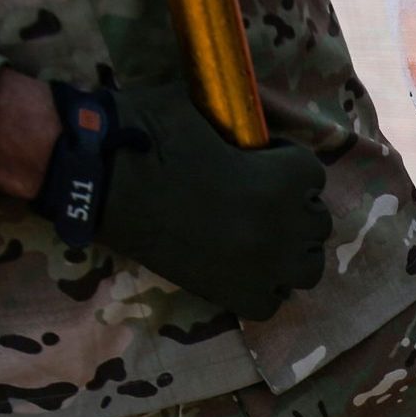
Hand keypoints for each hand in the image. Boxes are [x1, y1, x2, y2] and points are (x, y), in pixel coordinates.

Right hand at [2, 76, 330, 321]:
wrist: (99, 180)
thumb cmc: (146, 134)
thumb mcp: (204, 114)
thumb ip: (240, 132)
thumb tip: (248, 136)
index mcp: (284, 178)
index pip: (314, 175)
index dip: (286, 166)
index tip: (261, 163)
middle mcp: (283, 226)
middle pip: (316, 224)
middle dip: (291, 210)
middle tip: (258, 202)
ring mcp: (261, 266)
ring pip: (307, 268)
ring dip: (289, 253)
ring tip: (258, 239)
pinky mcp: (233, 296)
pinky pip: (271, 302)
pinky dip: (262, 288)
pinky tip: (239, 269)